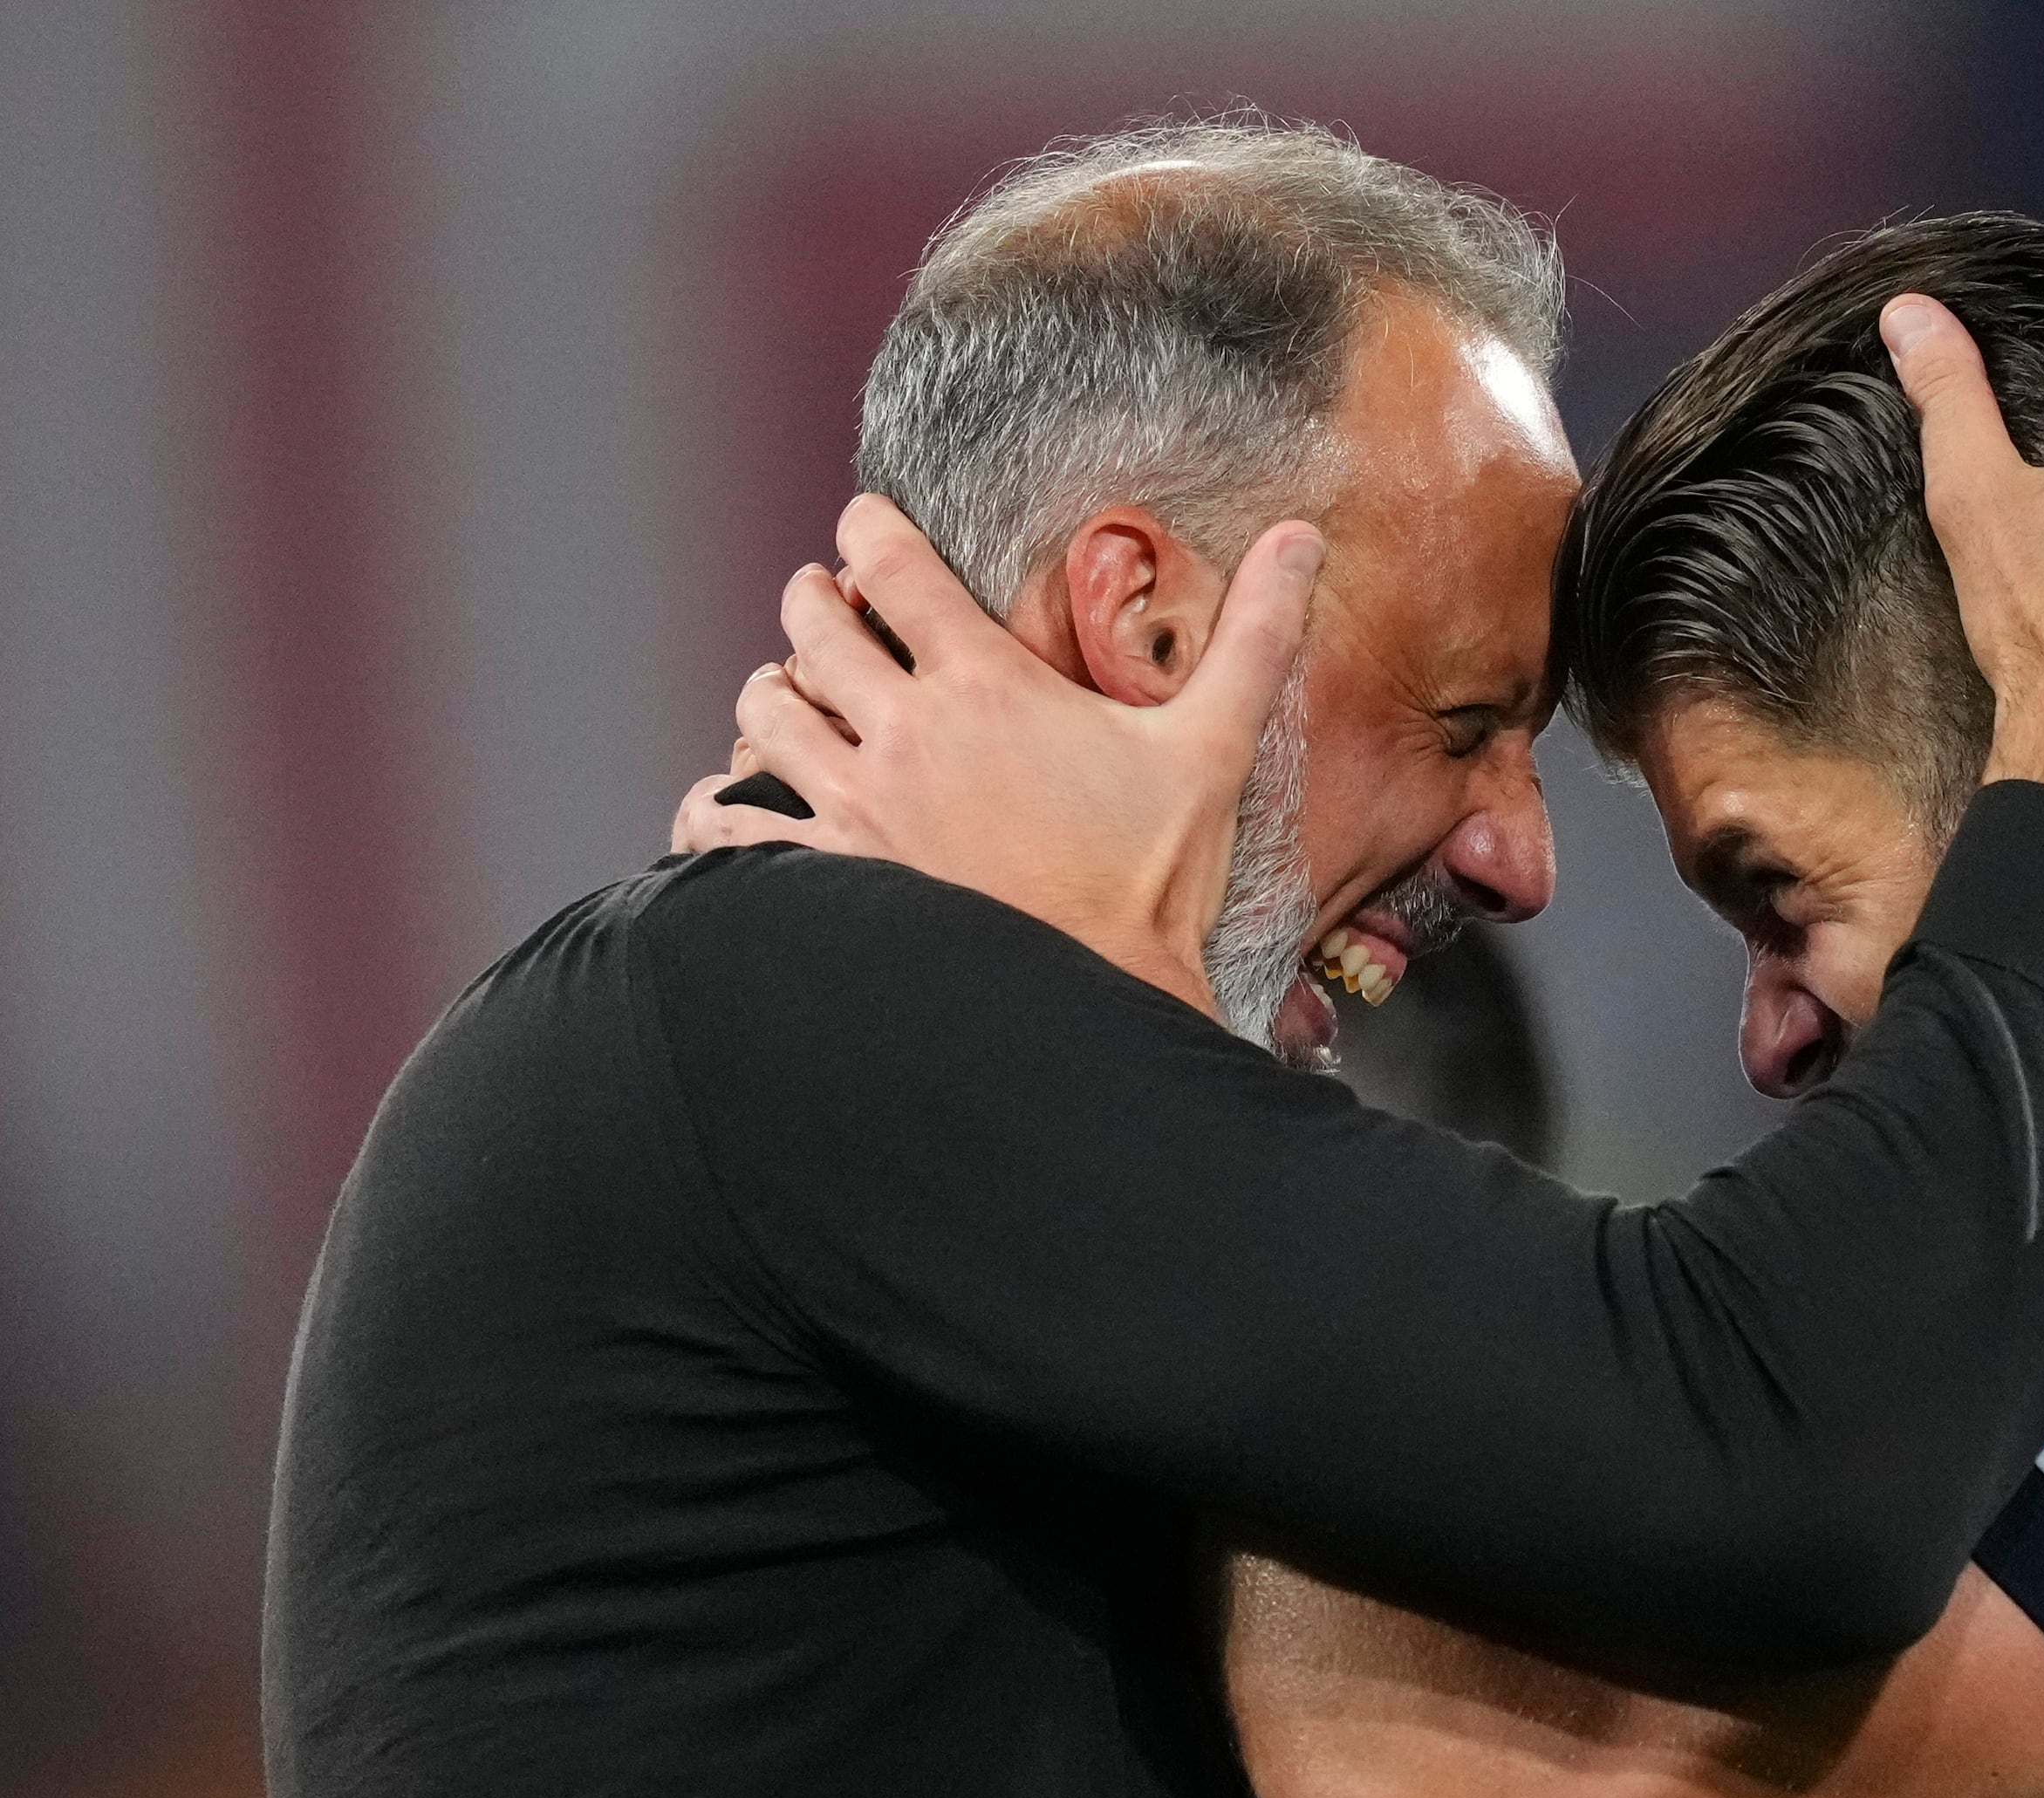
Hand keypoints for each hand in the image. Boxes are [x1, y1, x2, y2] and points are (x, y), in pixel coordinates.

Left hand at [669, 493, 1322, 1015]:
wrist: (1093, 1006)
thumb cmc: (1151, 881)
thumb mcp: (1212, 747)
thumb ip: (1255, 635)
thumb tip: (1303, 539)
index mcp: (983, 686)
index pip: (892, 565)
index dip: (869, 528)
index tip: (867, 524)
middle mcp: (901, 733)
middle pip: (810, 625)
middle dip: (812, 601)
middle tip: (825, 603)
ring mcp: (854, 809)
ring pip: (763, 714)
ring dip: (770, 693)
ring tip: (789, 694)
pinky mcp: (829, 878)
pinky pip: (731, 827)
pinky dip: (719, 807)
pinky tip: (730, 805)